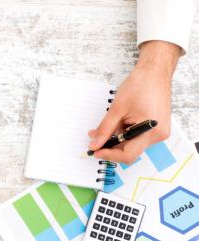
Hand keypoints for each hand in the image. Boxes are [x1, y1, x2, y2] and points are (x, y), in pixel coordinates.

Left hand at [88, 41, 180, 163]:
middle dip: (111, 145)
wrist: (154, 72)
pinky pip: (137, 136)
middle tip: (95, 137)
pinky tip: (119, 121)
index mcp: (151, 131)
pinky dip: (125, 132)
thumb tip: (94, 144)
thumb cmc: (140, 85)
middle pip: (129, 150)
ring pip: (132, 143)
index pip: (128, 155)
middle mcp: (158, 135)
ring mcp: (158, 131)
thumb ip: (104, 129)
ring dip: (117, 137)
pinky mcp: (156, 127)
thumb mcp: (117, 109)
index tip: (95, 151)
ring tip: (110, 122)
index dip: (109, 155)